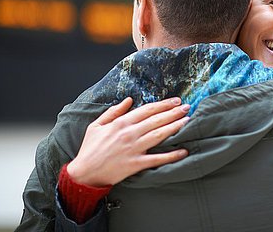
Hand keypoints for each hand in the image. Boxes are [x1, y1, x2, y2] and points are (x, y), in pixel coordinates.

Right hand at [67, 97, 189, 186]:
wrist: (84, 173)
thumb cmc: (90, 149)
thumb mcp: (97, 125)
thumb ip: (114, 111)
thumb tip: (129, 100)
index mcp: (121, 123)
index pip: (148, 109)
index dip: (164, 104)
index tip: (176, 101)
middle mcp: (129, 134)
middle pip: (157, 120)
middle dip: (174, 112)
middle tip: (187, 107)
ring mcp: (134, 149)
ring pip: (159, 135)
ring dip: (175, 127)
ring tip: (188, 121)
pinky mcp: (136, 164)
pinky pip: (157, 159)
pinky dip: (171, 155)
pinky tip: (183, 151)